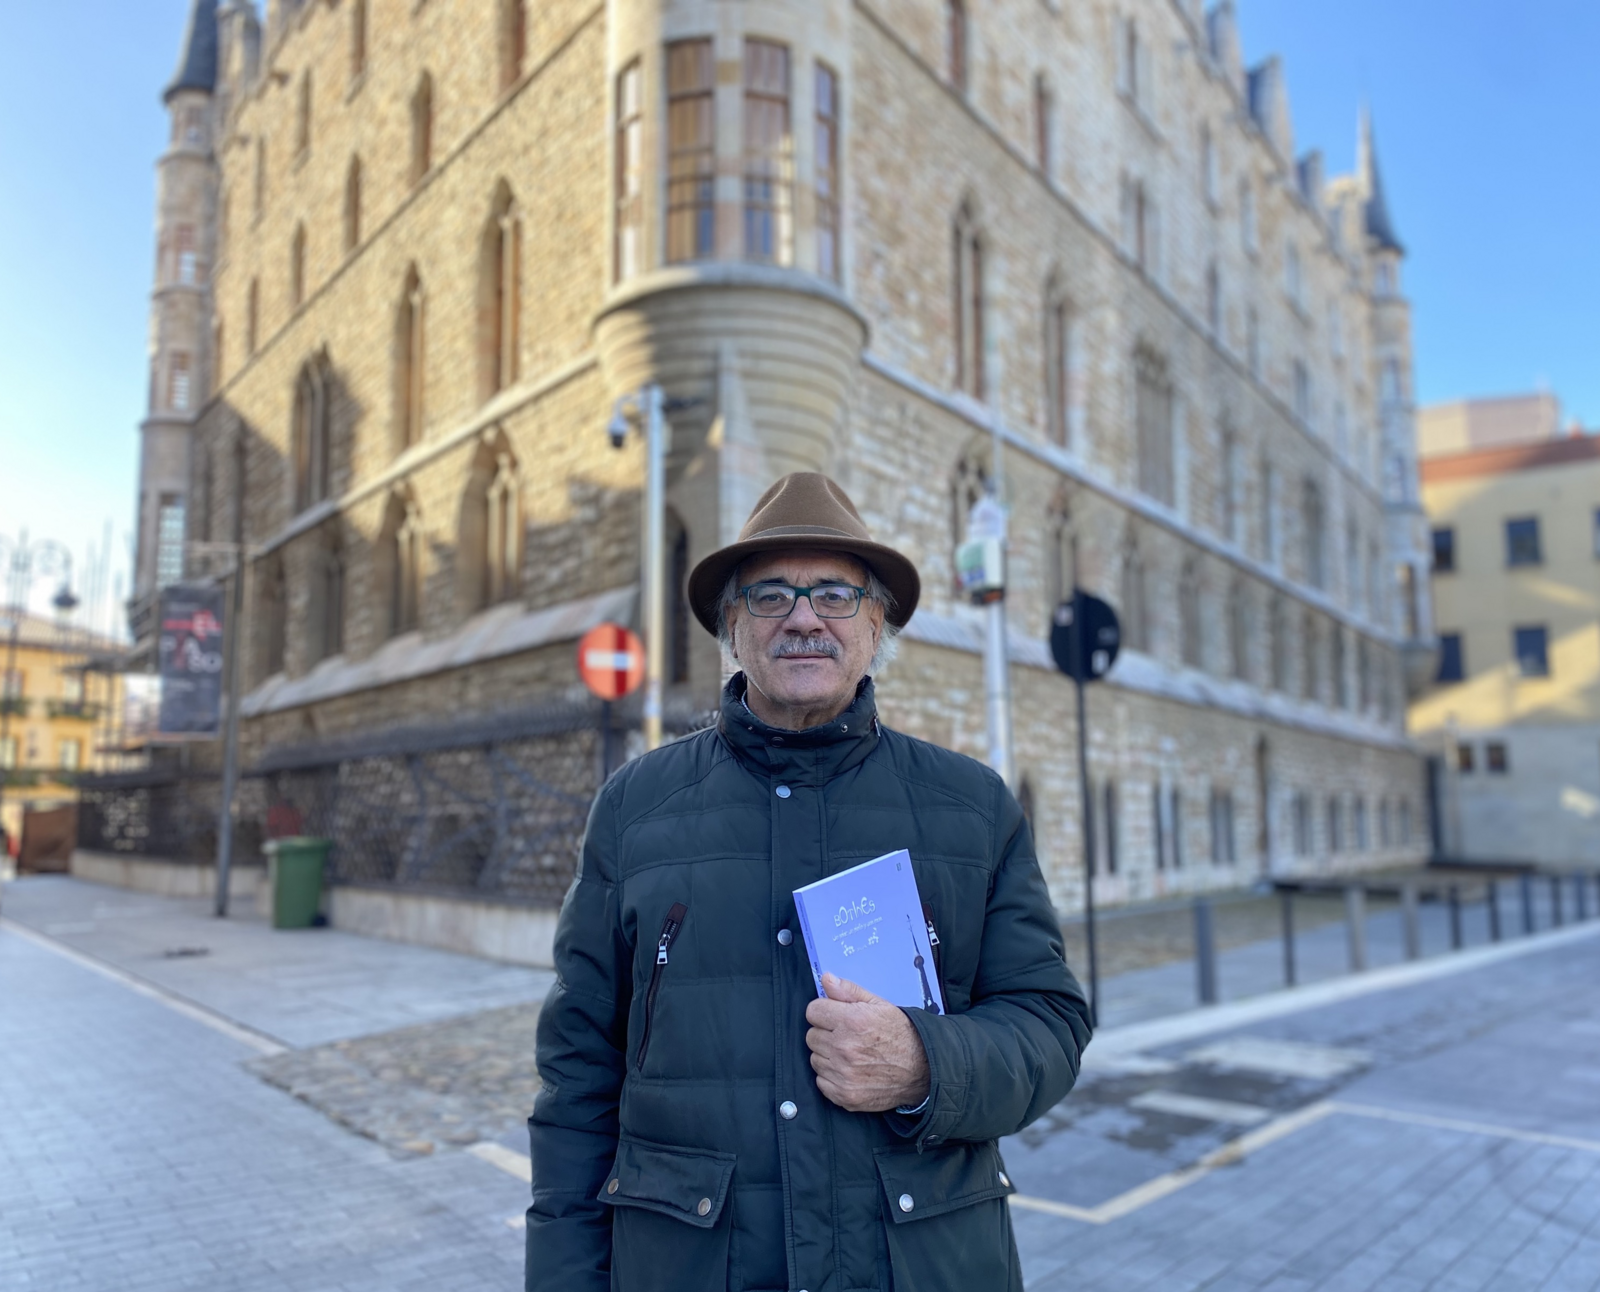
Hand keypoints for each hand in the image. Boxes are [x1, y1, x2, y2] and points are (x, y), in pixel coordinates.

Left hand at [804, 973, 930, 1112]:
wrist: (923, 1069)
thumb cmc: (901, 1034)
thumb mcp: (879, 1005)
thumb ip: (848, 991)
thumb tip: (826, 979)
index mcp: (851, 1021)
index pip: (813, 1011)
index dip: (825, 1012)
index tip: (836, 1017)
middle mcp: (844, 1048)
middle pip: (811, 1036)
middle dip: (826, 1033)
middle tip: (847, 1036)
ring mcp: (843, 1074)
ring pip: (815, 1059)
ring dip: (828, 1056)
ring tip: (851, 1054)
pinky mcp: (844, 1095)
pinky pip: (821, 1081)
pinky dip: (832, 1077)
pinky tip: (850, 1071)